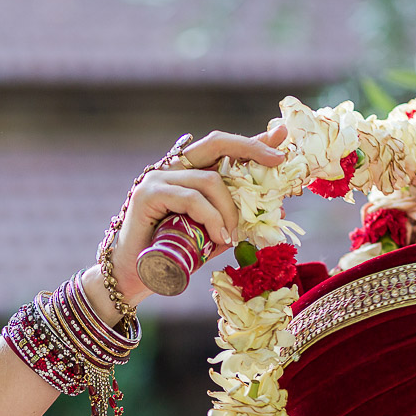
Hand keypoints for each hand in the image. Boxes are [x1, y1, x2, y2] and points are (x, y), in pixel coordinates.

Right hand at [112, 127, 286, 303]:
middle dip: (251, 147)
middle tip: (276, 160)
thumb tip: (276, 209)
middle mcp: (173, 168)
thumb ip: (235, 218)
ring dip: (230, 209)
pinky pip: (191, 199)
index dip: (253, 140)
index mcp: (188, 173)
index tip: (282, 136)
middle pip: (217, 143)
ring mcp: (158, 178)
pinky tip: (219, 236)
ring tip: (233, 236)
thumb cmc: (173, 258)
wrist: (133, 279)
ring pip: (209, 179)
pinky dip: (211, 217)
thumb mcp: (212, 234)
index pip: (224, 149)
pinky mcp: (148, 195)